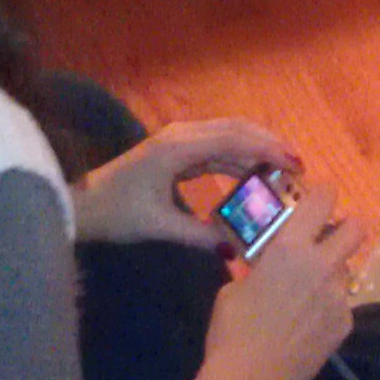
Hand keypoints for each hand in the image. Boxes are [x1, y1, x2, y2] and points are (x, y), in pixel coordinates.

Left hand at [71, 116, 302, 247]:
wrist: (80, 202)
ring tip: (285, 171)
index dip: (267, 148)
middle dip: (270, 144)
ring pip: (229, 135)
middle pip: (237, 129)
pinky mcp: (178, 150)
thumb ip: (198, 236)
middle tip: (299, 167)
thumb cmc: (114, 212)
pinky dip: (240, 157)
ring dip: (257, 149)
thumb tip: (234, 250)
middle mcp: (182, 135)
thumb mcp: (157, 226)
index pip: (234, 139)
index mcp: (178, 147)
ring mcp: (180, 139)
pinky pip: (217, 147)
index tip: (295, 164)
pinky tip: (256, 176)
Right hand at [201, 180, 359, 379]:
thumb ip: (258, 270)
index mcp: (289, 246)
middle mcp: (322, 264)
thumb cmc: (232, 330)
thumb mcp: (235, 288)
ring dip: (332, 274)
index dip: (323, 193)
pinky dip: (329, 309)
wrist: (251, 379)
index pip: (322, 199)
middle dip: (346, 228)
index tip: (318, 198)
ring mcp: (339, 295)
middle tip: (328, 240)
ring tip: (308, 296)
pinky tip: (308, 327)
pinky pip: (342, 304)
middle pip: (357, 228)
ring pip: (347, 270)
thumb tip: (265, 268)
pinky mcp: (345, 323)